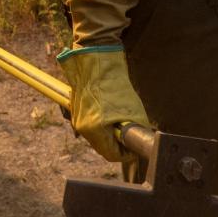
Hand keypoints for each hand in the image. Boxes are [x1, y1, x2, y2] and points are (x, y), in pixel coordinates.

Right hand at [57, 46, 149, 162]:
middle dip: (117, 144)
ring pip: (96, 137)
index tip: (133, 147)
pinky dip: (101, 125)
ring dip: (109, 134)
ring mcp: (77, 119)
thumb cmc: (114, 85)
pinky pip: (90, 126)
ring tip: (120, 123)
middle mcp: (83, 127)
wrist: (96, 62)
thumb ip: (136, 128)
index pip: (111, 154)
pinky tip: (109, 113)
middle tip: (129, 136)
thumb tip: (141, 138)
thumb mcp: (132, 109)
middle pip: (102, 148)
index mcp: (95, 129)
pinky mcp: (76, 111)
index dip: (125, 154)